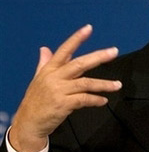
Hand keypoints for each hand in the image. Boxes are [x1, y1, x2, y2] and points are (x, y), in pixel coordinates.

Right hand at [9, 25, 121, 151]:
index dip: (76, 39)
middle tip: (114, 51)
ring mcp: (59, 91)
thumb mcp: (38, 79)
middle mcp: (54, 77)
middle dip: (99, 57)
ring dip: (104, 84)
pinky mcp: (63, 105)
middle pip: (80, 64)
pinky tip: (103, 100)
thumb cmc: (36, 100)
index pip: (64, 50)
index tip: (88, 28)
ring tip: (118, 85)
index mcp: (50, 69)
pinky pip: (84, 100)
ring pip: (86, 83)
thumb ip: (44, 63)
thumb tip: (45, 48)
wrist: (28, 123)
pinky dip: (96, 100)